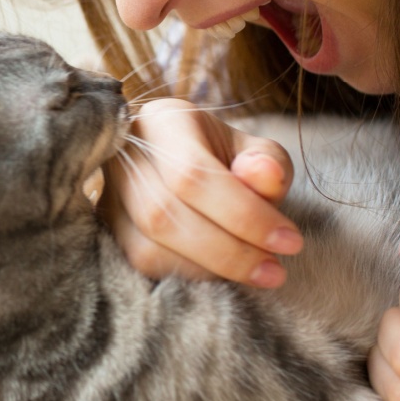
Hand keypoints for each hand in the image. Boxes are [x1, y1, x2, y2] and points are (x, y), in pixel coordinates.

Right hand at [101, 98, 301, 286]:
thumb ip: (267, 162)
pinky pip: (141, 267)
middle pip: (164, 215)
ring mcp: (110, 196)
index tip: (289, 241)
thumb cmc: (226, 157)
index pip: (192, 174)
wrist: (185, 164)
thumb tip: (265, 176)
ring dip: (208, 270)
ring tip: (255, 271)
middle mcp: (124, 157)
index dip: (242, 214)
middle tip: (275, 270)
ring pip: (148, 248)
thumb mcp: (254, 150)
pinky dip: (187, 278)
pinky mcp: (109, 230)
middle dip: (228, 251)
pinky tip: (221, 274)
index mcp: (162, 123)